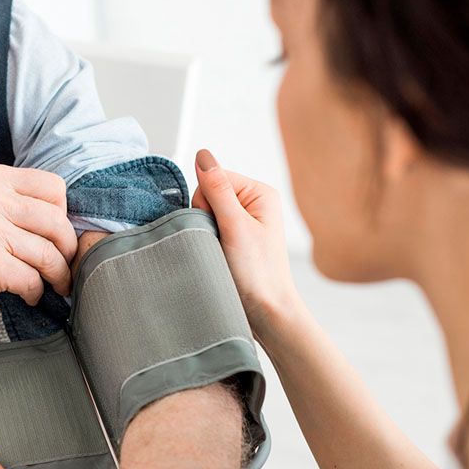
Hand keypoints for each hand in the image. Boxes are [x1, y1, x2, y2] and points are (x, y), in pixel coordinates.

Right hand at [0, 164, 77, 360]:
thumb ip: (7, 201)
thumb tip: (59, 217)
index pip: (52, 186)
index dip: (62, 213)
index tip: (55, 234)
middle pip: (56, 221)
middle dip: (67, 249)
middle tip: (64, 266)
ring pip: (48, 253)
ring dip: (56, 275)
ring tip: (54, 285)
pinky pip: (32, 279)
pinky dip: (35, 293)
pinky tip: (28, 296)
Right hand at [191, 149, 304, 344]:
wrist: (265, 313)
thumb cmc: (258, 274)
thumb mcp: (235, 227)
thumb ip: (217, 189)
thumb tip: (203, 155)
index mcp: (259, 193)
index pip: (213, 178)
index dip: (206, 202)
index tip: (220, 228)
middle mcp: (252, 204)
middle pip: (206, 195)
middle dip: (204, 219)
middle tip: (220, 244)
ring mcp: (242, 223)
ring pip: (203, 215)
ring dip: (203, 234)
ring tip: (219, 255)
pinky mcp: (232, 240)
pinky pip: (206, 231)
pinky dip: (205, 244)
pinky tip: (216, 258)